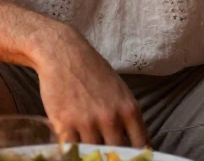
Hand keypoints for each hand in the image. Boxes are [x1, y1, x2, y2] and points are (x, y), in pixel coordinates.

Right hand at [29, 25, 148, 148]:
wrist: (63, 53)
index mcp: (129, 110)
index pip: (141, 147)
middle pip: (116, 154)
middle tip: (106, 157)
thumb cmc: (91, 70)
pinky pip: (71, 150)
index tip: (129, 160)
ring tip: (87, 154)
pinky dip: (72, 152)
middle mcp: (111, 119)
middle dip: (112, 158)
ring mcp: (87, 123)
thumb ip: (126, 117)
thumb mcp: (119, 91)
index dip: (135, 159)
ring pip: (93, 154)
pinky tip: (72, 149)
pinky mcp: (65, 124)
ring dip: (90, 155)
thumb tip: (133, 144)